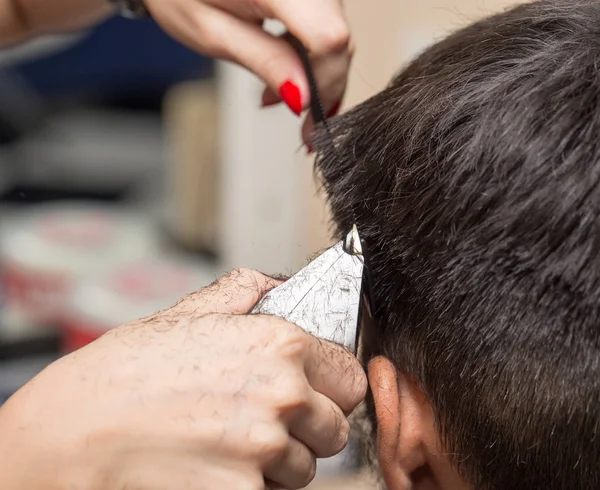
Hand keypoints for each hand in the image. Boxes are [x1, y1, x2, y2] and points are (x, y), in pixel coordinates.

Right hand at [0, 268, 366, 489]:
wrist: (77, 428)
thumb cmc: (128, 371)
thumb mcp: (190, 312)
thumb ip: (247, 292)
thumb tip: (278, 284)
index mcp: (281, 345)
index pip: (351, 378)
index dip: (332, 388)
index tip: (315, 393)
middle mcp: (283, 395)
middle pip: (334, 428)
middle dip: (306, 429)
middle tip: (265, 423)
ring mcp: (265, 450)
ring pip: (304, 468)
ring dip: (277, 462)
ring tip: (229, 445)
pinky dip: (253, 488)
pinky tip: (215, 468)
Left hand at [146, 0, 351, 144]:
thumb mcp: (214, 34)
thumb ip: (265, 61)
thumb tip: (304, 96)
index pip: (327, 37)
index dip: (324, 83)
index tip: (310, 118)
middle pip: (337, 35)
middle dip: (322, 84)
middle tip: (302, 122)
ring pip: (335, 30)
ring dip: (316, 70)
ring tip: (281, 92)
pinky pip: (325, 20)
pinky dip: (311, 50)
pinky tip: (288, 66)